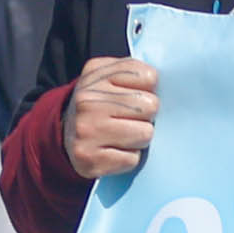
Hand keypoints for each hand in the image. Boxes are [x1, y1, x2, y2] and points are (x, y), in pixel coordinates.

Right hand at [68, 56, 161, 180]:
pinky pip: (132, 159)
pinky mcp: (88, 158)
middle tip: (128, 119)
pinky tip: (113, 151)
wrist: (64, 135)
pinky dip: (128, 158)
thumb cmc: (101, 104)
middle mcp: (86, 100)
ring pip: (145, 134)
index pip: (149, 77)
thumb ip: (138, 73)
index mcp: (96, 74)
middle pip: (151, 106)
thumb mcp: (112, 76)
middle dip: (147, 116)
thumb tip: (169, 87)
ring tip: (121, 135)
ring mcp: (85, 129)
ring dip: (139, 138)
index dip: (149, 89)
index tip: (135, 96)